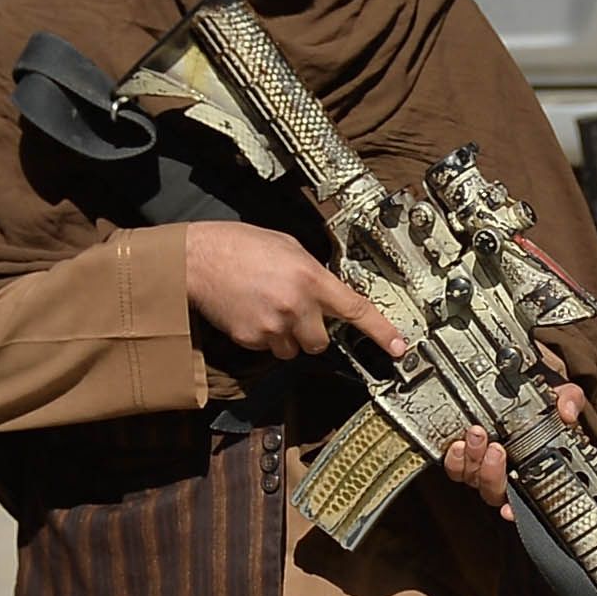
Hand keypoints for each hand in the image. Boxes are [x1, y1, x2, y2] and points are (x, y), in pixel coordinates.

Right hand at [184, 221, 406, 363]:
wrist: (197, 258)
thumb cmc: (240, 245)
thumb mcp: (288, 247)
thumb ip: (313, 272)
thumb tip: (328, 292)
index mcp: (311, 278)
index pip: (356, 310)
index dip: (382, 332)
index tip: (399, 349)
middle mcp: (296, 305)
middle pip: (321, 342)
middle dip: (311, 332)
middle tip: (293, 311)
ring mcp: (273, 326)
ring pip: (293, 350)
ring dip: (286, 336)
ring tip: (265, 307)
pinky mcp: (251, 339)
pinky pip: (267, 348)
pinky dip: (262, 336)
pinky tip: (249, 311)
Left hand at [443, 382, 584, 506]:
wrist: (516, 373)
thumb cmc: (539, 392)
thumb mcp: (559, 392)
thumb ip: (568, 399)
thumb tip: (567, 412)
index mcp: (530, 466)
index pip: (523, 498)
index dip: (514, 511)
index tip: (509, 511)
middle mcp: (506, 470)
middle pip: (493, 491)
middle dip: (491, 473)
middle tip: (496, 447)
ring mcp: (481, 462)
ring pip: (472, 478)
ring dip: (472, 460)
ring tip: (476, 435)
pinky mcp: (461, 450)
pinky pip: (453, 465)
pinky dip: (453, 459)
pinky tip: (457, 445)